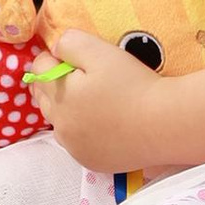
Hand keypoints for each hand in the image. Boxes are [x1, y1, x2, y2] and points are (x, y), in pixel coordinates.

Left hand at [34, 26, 170, 174]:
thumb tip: (54, 49)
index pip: (39, 68)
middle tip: (83, 78)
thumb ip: (70, 43)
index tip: (75, 57)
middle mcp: (60, 125)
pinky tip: (101, 124)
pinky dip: (80, 132)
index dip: (54, 57)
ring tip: (92, 102)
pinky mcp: (90, 161)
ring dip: (66, 109)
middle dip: (55, 84)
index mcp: (58, 95)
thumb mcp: (101, 51)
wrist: (165, 124)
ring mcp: (73, 147)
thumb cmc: (134, 84)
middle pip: (44, 97)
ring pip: (57, 122)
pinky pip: (74, 143)